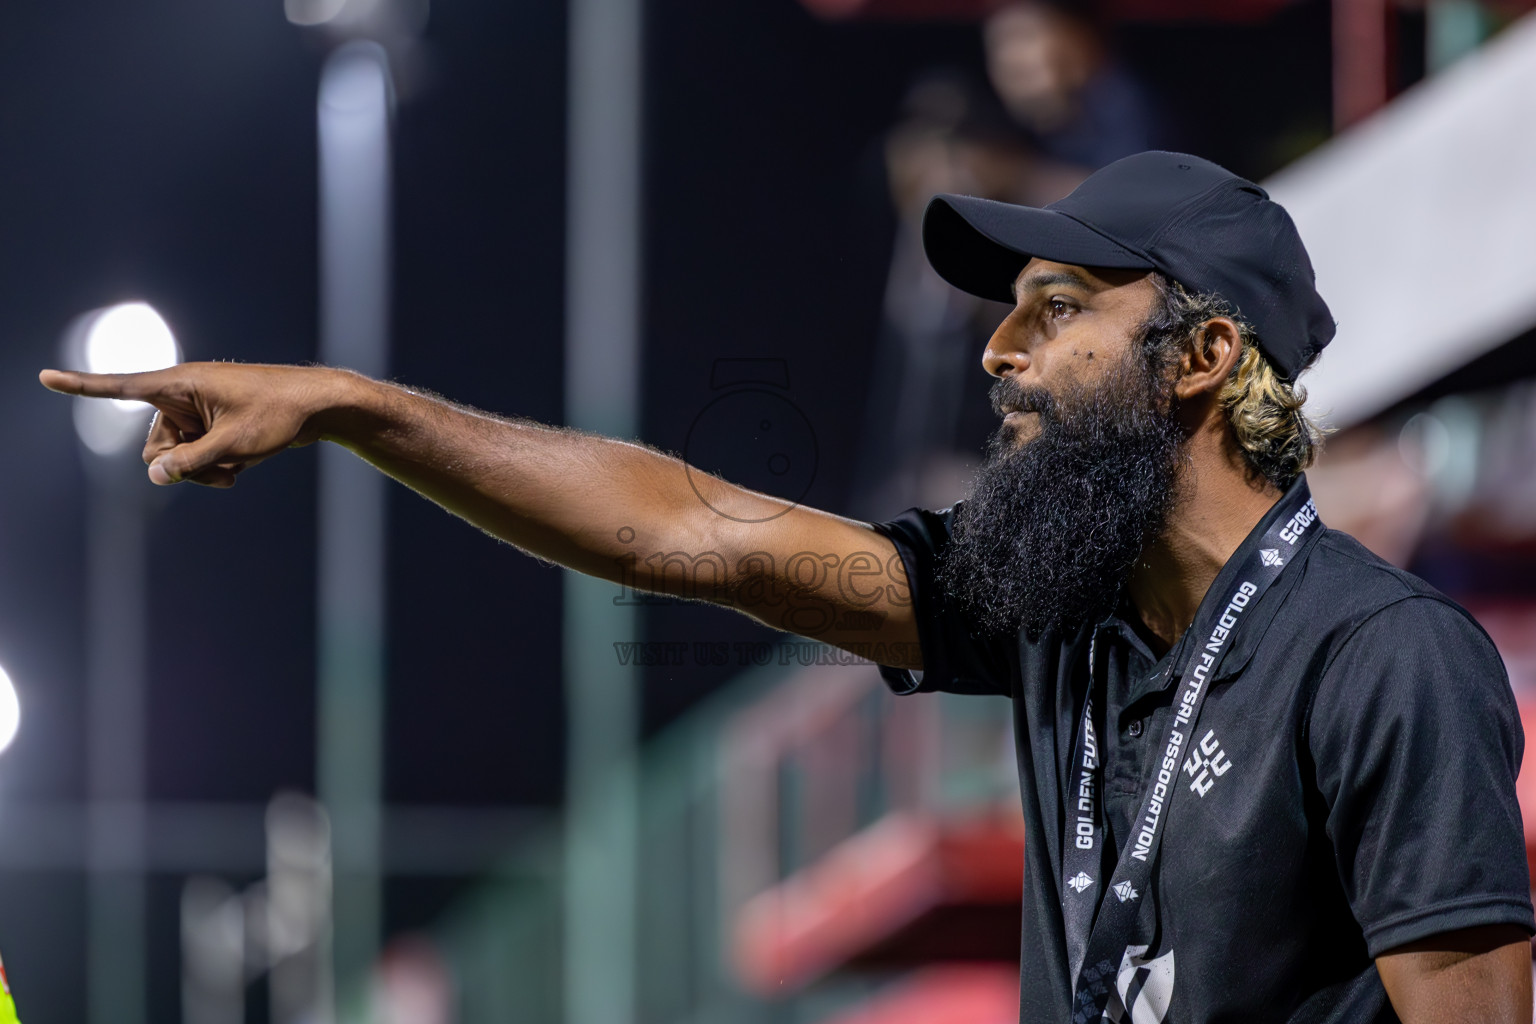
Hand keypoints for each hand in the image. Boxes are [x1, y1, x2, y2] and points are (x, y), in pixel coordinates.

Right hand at [40, 363, 351, 487]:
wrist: (317, 407)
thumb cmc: (278, 414)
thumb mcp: (234, 446)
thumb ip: (190, 463)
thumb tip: (153, 476)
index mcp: (181, 384)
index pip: (121, 387)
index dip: (81, 386)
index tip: (44, 376)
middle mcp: (182, 394)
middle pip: (153, 446)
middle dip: (178, 466)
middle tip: (218, 472)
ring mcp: (197, 411)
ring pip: (175, 457)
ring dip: (200, 471)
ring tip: (236, 470)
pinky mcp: (211, 424)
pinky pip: (196, 456)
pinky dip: (213, 466)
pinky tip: (242, 467)